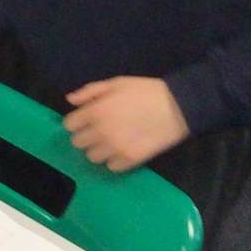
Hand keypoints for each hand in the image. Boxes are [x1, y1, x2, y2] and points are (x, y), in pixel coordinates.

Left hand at [63, 78, 188, 171]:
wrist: (180, 105)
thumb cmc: (146, 91)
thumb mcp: (117, 83)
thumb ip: (90, 91)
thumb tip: (70, 100)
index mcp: (96, 111)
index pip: (69, 125)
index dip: (77, 122)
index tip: (88, 120)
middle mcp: (101, 131)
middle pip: (77, 143)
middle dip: (86, 136)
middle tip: (100, 131)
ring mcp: (115, 147)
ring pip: (92, 157)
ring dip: (99, 150)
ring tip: (113, 141)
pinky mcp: (130, 159)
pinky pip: (111, 167)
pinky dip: (115, 160)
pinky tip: (124, 150)